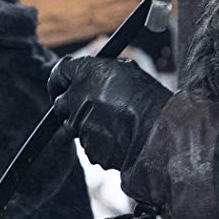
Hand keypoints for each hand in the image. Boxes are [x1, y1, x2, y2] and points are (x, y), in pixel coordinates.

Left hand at [48, 57, 172, 172]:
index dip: (58, 80)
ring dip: (86, 124)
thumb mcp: (128, 71)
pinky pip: (87, 143)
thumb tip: (92, 75)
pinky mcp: (87, 147)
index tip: (61, 85)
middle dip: (71, 105)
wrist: (160, 132)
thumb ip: (101, 72)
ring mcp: (80, 124)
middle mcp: (78, 97)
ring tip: (113, 123)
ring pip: (73, 125)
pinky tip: (118, 137)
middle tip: (87, 107)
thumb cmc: (149, 99)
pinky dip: (98, 141)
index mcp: (87, 73)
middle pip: (60, 102)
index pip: (58, 73)